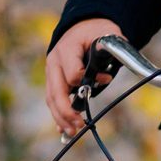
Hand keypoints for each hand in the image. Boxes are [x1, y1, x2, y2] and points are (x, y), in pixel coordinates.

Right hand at [46, 18, 122, 136]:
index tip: (106, 78)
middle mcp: (54, 61)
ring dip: (61, 118)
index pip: (73, 74)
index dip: (90, 81)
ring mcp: (52, 71)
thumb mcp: (106, 35)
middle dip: (67, 111)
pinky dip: (58, 115)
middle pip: (56, 91)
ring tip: (72, 133)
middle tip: (80, 126)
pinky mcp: (53, 79)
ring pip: (51, 98)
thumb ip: (109, 52)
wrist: (82, 27)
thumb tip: (106, 75)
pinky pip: (53, 99)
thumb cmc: (96, 32)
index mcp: (67, 49)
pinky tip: (63, 130)